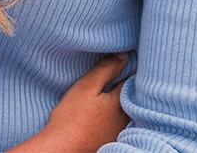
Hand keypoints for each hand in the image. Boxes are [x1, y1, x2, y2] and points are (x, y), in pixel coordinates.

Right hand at [5, 53, 129, 152]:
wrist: (62, 147)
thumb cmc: (72, 117)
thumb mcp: (87, 86)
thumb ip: (106, 69)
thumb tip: (124, 54)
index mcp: (122, 102)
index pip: (133, 80)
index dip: (131, 67)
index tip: (129, 57)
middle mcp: (126, 118)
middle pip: (131, 96)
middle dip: (128, 84)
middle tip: (122, 71)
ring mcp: (119, 130)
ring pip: (126, 109)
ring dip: (122, 99)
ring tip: (114, 89)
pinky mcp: (110, 138)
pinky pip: (118, 121)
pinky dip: (115, 113)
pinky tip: (106, 111)